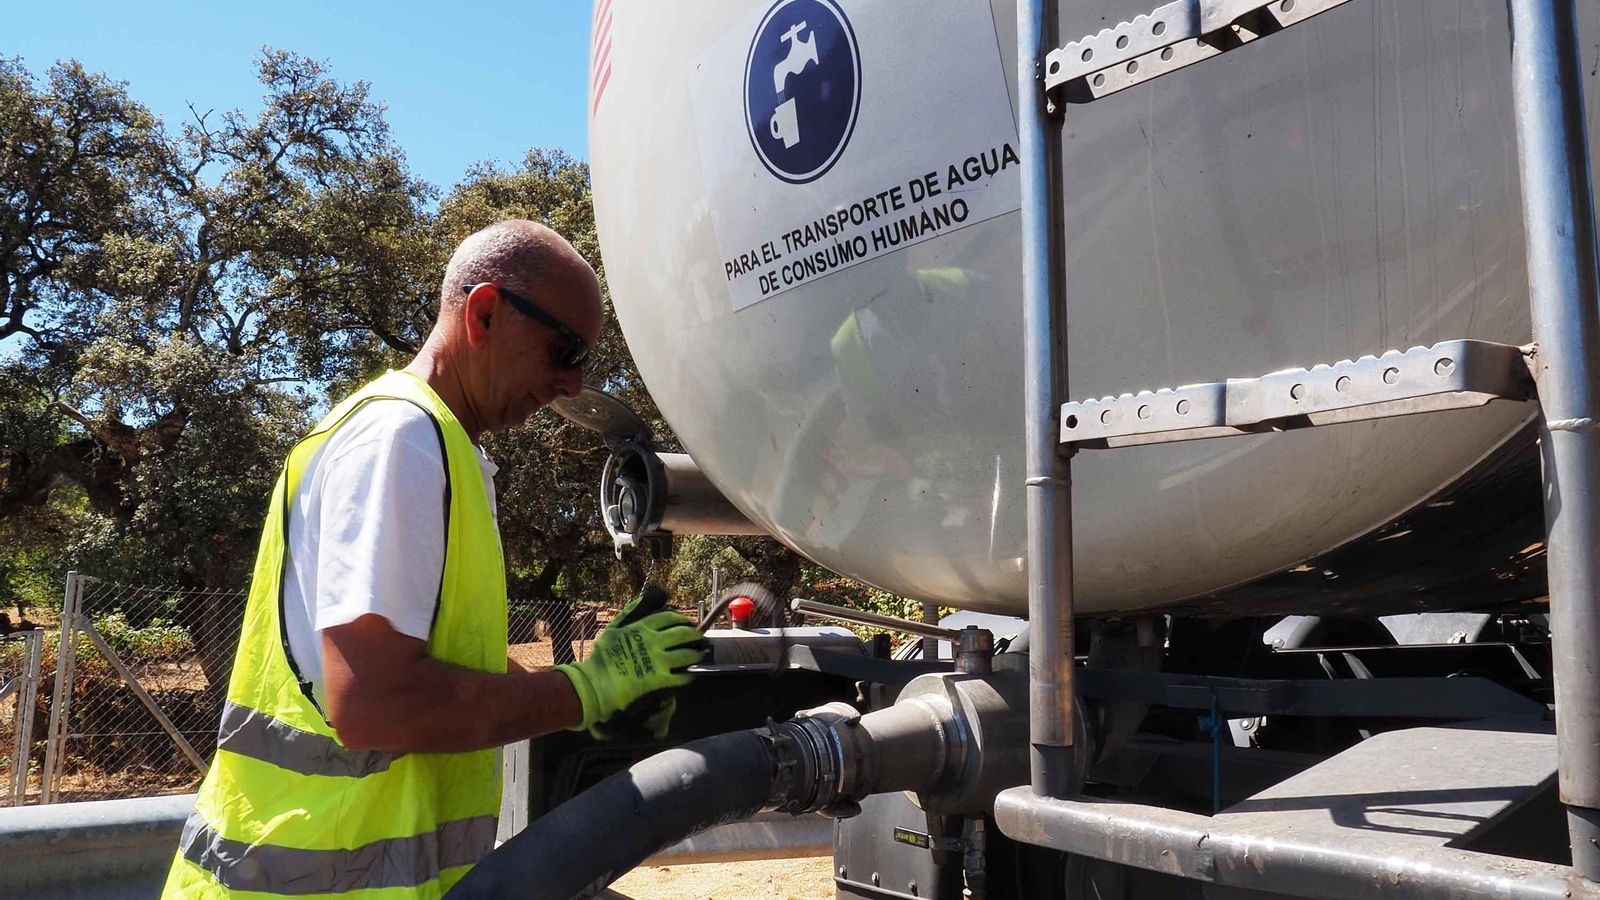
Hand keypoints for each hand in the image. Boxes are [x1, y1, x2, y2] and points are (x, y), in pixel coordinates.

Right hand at [556, 588, 704, 737]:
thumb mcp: (614, 629)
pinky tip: (688, 674)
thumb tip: (649, 599)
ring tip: (698, 655)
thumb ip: (631, 613)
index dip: (681, 619)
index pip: (669, 618)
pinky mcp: (661, 680)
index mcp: (642, 627)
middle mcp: (654, 642)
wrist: (596, 684)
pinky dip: (688, 675)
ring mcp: (659, 661)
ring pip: (688, 655)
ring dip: (696, 654)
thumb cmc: (602, 657)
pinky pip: (682, 676)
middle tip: (698, 638)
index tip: (686, 623)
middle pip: (683, 633)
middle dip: (694, 635)